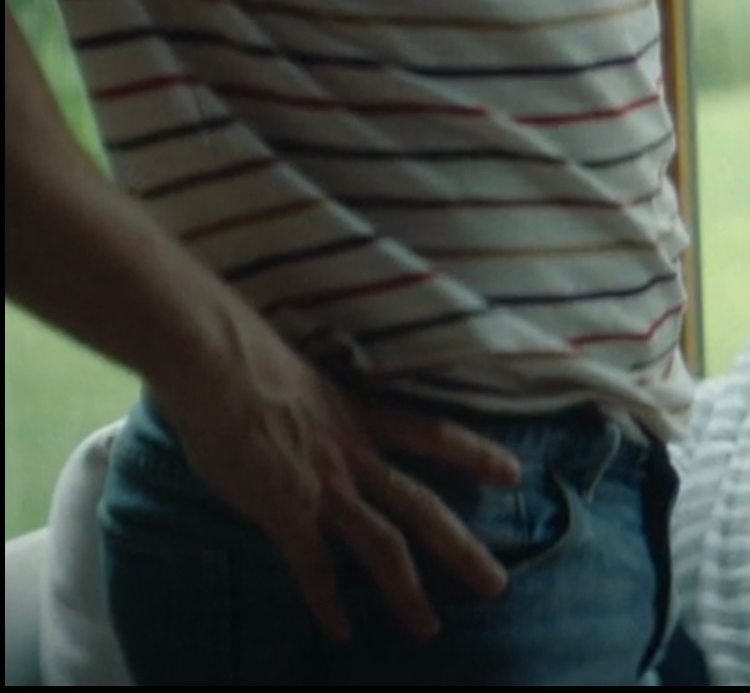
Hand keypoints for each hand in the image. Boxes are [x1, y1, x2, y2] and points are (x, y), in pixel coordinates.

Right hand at [155, 324, 519, 643]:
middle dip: (461, 548)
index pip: (432, 433)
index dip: (474, 454)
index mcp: (360, 415)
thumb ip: (318, 411)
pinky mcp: (287, 511)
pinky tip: (340, 631)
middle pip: (421, 506)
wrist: (216, 362)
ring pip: (381, 546)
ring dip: (407, 593)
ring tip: (429, 629)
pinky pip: (314, 568)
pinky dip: (327, 603)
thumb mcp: (303, 378)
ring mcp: (324, 486)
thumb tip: (310, 427)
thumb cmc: (249, 357)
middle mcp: (353, 454)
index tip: (513, 473)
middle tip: (497, 584)